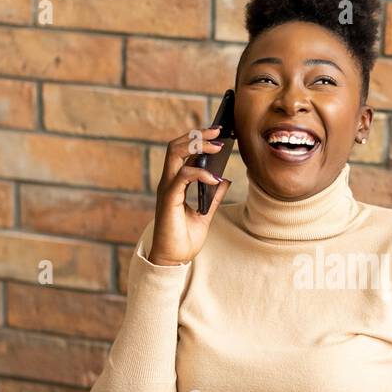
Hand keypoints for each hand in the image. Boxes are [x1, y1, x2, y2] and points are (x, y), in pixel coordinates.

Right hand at [148, 129, 231, 266]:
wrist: (174, 259)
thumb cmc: (184, 238)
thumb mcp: (205, 214)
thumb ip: (214, 196)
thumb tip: (224, 179)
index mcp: (175, 183)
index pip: (182, 151)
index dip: (198, 139)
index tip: (219, 132)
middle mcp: (169, 182)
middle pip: (176, 146)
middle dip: (197, 135)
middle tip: (218, 131)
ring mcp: (167, 189)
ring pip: (175, 154)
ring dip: (197, 146)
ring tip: (218, 145)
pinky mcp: (169, 200)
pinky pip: (183, 178)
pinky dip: (200, 174)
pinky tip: (215, 177)